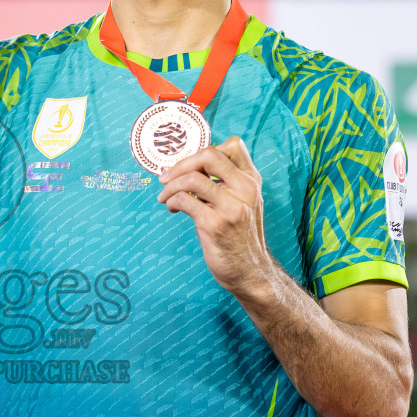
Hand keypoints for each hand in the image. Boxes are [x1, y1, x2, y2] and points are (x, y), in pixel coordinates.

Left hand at [156, 136, 276, 298]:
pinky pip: (184, 201)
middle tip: (167, 177)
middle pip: (209, 155)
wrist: (250, 271)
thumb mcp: (242, 203)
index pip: (233, 145)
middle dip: (181, 164)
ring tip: (164, 196)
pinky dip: (171, 201)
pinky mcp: (215, 225)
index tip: (190, 166)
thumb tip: (187, 165)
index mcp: (252, 181)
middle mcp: (246, 190)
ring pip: (192, 178)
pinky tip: (171, 209)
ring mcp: (231, 207)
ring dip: (170, 186)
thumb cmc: (239, 236)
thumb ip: (225, 182)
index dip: (205, 151)